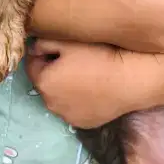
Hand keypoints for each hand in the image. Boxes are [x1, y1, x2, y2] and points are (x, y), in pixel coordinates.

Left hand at [25, 34, 163, 128]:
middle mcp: (51, 104)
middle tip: (74, 58)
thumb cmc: (100, 55)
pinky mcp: (84, 124)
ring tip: (85, 73)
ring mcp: (68, 117)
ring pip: (59, 97)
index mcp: (44, 82)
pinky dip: (78, 100)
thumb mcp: (69, 40)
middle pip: (46, 82)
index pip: (31, 64)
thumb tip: (33, 47)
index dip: (43, 52)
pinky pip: (74, 108)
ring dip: (65, 87)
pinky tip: (93, 89)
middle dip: (53, 71)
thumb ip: (44, 41)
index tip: (58, 45)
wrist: (132, 79)